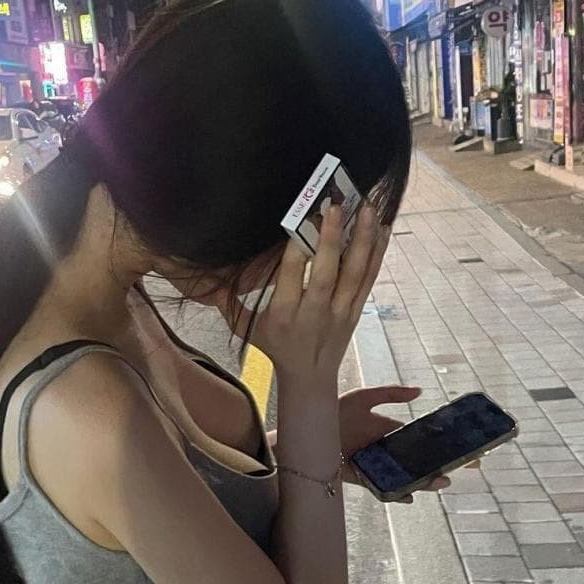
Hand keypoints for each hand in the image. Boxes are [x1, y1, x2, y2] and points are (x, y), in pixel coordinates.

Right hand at [216, 203, 388, 386]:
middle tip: (336, 205)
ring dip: (363, 240)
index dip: (296, 248)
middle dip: (331, 239)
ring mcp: (339, 312)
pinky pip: (369, 280)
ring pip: (354, 274)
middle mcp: (314, 312)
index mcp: (284, 314)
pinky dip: (377, 254)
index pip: (290, 276)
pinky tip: (382, 229)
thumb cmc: (276, 346)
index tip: (301, 219)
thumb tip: (201, 278)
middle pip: (325, 274)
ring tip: (368, 209)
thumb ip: (226, 302)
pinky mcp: (355, 311)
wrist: (309, 377)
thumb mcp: (246, 328)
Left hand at [339, 386, 479, 503]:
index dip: (443, 445)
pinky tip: (409, 495)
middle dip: (441, 466)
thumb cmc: (333, 410)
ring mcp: (376, 466)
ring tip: (440, 482)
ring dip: (424, 481)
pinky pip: (383, 488)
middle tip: (463, 467)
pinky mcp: (362, 478)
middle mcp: (386, 451)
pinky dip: (396, 493)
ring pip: (406, 477)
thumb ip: (391, 393)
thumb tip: (420, 392)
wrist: (306, 430)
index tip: (465, 448)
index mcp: (389, 432)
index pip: (422, 440)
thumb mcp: (364, 397)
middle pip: (419, 462)